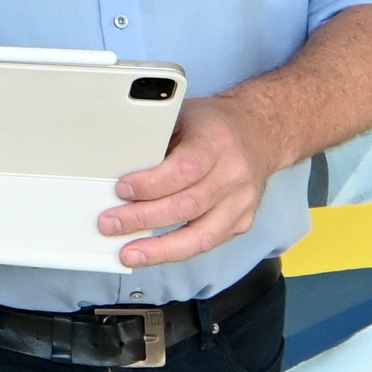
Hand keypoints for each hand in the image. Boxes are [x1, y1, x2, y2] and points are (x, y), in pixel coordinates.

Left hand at [98, 95, 289, 268]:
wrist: (260, 134)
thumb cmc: (214, 126)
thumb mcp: (184, 117)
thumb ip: (158, 141)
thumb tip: (118, 168)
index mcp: (216, 143)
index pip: (184, 170)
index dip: (150, 184)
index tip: (122, 190)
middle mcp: (233, 175)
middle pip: (186, 206)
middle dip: (143, 219)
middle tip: (111, 224)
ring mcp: (241, 202)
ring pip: (200, 236)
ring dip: (159, 249)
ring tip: (130, 253)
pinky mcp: (242, 222)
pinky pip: (207, 244)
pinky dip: (177, 251)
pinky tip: (154, 253)